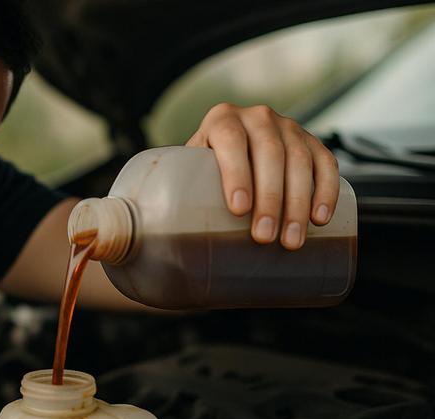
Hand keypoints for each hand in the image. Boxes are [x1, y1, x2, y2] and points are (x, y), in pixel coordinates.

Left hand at [186, 103, 339, 249]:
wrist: (231, 156)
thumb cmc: (204, 173)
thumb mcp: (189, 173)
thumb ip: (177, 192)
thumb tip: (151, 236)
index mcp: (222, 119)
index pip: (230, 140)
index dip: (235, 172)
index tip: (239, 209)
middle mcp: (257, 117)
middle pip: (269, 154)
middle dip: (269, 199)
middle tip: (264, 237)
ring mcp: (288, 127)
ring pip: (300, 161)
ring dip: (298, 204)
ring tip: (290, 240)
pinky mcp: (312, 142)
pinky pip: (326, 163)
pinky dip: (326, 191)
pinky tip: (320, 219)